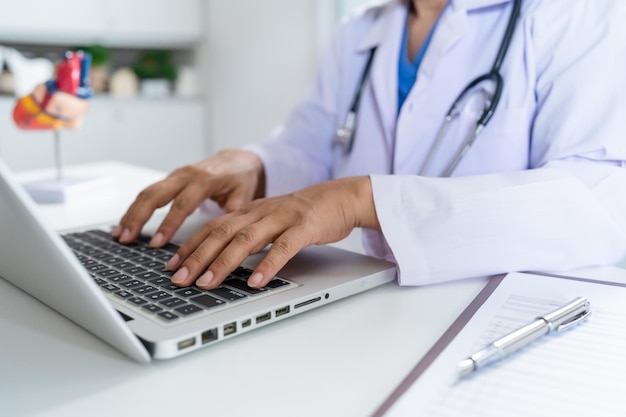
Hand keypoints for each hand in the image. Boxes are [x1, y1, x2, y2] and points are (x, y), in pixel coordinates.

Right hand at [113, 149, 264, 245]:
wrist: (238, 160)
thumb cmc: (241, 177)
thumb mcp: (244, 193)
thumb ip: (233, 211)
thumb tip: (226, 231)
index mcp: (204, 179)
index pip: (182, 203)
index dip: (169, 224)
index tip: (158, 243)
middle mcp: (186, 175)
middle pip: (155, 194)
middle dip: (138, 217)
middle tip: (127, 238)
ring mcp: (176, 176)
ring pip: (147, 192)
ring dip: (131, 214)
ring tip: (120, 235)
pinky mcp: (171, 180)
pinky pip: (149, 192)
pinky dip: (135, 208)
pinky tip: (126, 223)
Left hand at [165, 176, 379, 288]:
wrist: (341, 197)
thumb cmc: (304, 213)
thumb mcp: (269, 220)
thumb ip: (248, 234)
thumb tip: (221, 258)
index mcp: (250, 211)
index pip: (212, 227)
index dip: (190, 246)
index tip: (172, 266)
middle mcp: (261, 212)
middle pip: (222, 233)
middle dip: (197, 257)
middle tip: (179, 279)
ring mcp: (282, 218)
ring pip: (246, 239)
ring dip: (223, 263)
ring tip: (207, 283)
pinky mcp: (304, 227)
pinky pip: (283, 247)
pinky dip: (267, 264)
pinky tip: (255, 282)